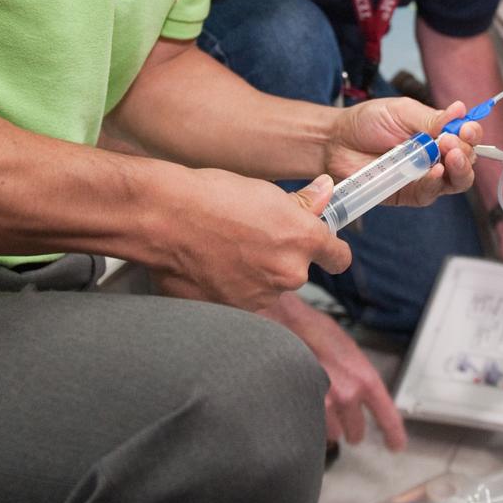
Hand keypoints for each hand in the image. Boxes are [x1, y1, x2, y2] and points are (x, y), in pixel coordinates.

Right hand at [148, 167, 350, 311]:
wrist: (164, 218)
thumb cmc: (211, 196)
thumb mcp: (264, 190)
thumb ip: (301, 203)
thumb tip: (325, 193)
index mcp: (302, 240)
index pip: (338, 258)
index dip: (331, 251)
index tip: (323, 247)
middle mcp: (288, 274)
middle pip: (297, 271)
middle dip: (280, 257)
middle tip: (251, 235)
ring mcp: (259, 297)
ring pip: (266, 286)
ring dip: (253, 273)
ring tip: (223, 247)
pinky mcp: (231, 312)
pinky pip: (239, 298)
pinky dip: (229, 286)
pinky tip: (209, 264)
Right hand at [264, 293, 405, 450]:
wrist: (284, 323)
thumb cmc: (314, 329)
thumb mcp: (346, 349)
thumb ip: (357, 377)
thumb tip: (360, 396)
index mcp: (364, 378)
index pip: (387, 416)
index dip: (393, 434)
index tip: (395, 445)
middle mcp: (347, 395)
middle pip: (355, 431)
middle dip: (350, 427)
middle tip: (342, 418)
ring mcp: (322, 404)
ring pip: (331, 433)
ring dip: (326, 424)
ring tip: (316, 402)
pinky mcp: (301, 408)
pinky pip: (310, 429)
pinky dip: (309, 421)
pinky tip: (302, 405)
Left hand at [323, 97, 481, 208]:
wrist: (336, 141)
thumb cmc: (366, 123)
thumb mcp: (400, 111)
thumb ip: (430, 117)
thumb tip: (461, 109)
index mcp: (437, 132)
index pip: (466, 136)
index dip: (471, 133)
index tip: (468, 127)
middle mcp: (436, 156)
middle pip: (466, 160)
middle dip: (465, 151)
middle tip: (452, 141)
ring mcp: (425, 177)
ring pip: (456, 181)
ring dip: (458, 168)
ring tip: (449, 155)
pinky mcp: (410, 194)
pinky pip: (430, 193)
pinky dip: (435, 183)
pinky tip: (433, 171)